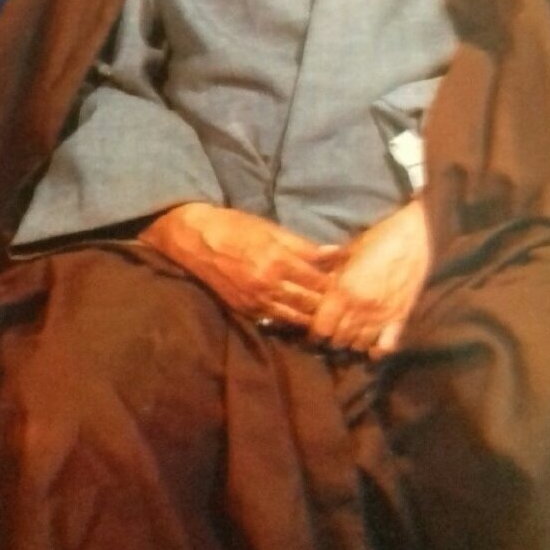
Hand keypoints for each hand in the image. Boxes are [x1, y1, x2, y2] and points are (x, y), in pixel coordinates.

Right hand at [140, 203, 339, 328]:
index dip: (338, 285)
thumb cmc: (236, 227)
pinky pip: (276, 322)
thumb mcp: (272, 229)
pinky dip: (293, 322)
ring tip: (332, 317)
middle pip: (310, 304)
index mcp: (278, 261)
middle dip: (331, 306)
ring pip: (296, 319)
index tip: (352, 285)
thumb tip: (335, 254)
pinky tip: (305, 319)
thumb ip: (304, 246)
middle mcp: (268, 286)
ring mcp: (256, 302)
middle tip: (348, 305)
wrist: (197, 240)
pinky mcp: (246, 311)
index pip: (318, 281)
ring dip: (315, 318)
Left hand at [308, 198, 429, 357]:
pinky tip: (369, 345)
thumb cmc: (380, 237)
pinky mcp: (400, 318)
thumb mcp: (350, 248)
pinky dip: (375, 351)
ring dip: (350, 345)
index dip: (314, 333)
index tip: (313, 330)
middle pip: (338, 341)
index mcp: (344, 290)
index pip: (321, 329)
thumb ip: (330, 260)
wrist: (416, 235)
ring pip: (359, 346)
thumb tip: (314, 260)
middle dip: (330, 340)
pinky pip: (385, 347)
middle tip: (328, 334)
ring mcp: (382, 315)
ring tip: (347, 338)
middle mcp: (361, 308)